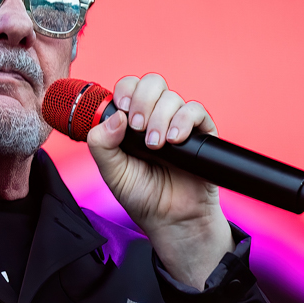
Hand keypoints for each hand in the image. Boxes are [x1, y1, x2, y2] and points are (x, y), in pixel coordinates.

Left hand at [87, 74, 234, 288]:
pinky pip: (195, 111)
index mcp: (131, 121)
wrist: (171, 219)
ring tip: (155, 145)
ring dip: (160, 118)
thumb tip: (113, 117)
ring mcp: (178, 123)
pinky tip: (174, 140)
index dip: (124, 91)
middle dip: (141, 100)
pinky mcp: (201, 133)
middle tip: (137, 128)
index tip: (120, 108)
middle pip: (152, 83)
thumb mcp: (111, 171)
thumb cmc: (141, 195)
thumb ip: (102, 144)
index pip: (129, 88)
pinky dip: (183, 121)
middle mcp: (155, 116)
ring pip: (171, 97)